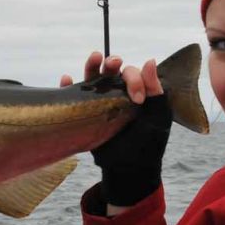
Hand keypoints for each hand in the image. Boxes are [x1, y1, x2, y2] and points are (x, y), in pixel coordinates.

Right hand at [61, 53, 171, 209]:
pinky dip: (67, 86)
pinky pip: (72, 97)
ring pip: (92, 78)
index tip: (138, 100)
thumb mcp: (158, 117)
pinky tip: (66, 78)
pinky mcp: (84, 113)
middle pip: (110, 71)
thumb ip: (156, 91)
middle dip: (111, 62)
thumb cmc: (148, 142)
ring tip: (94, 57)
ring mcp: (98, 102)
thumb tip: (149, 60)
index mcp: (135, 91)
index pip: (131, 74)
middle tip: (114, 62)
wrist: (129, 167)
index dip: (134, 80)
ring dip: (91, 66)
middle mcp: (116, 93)